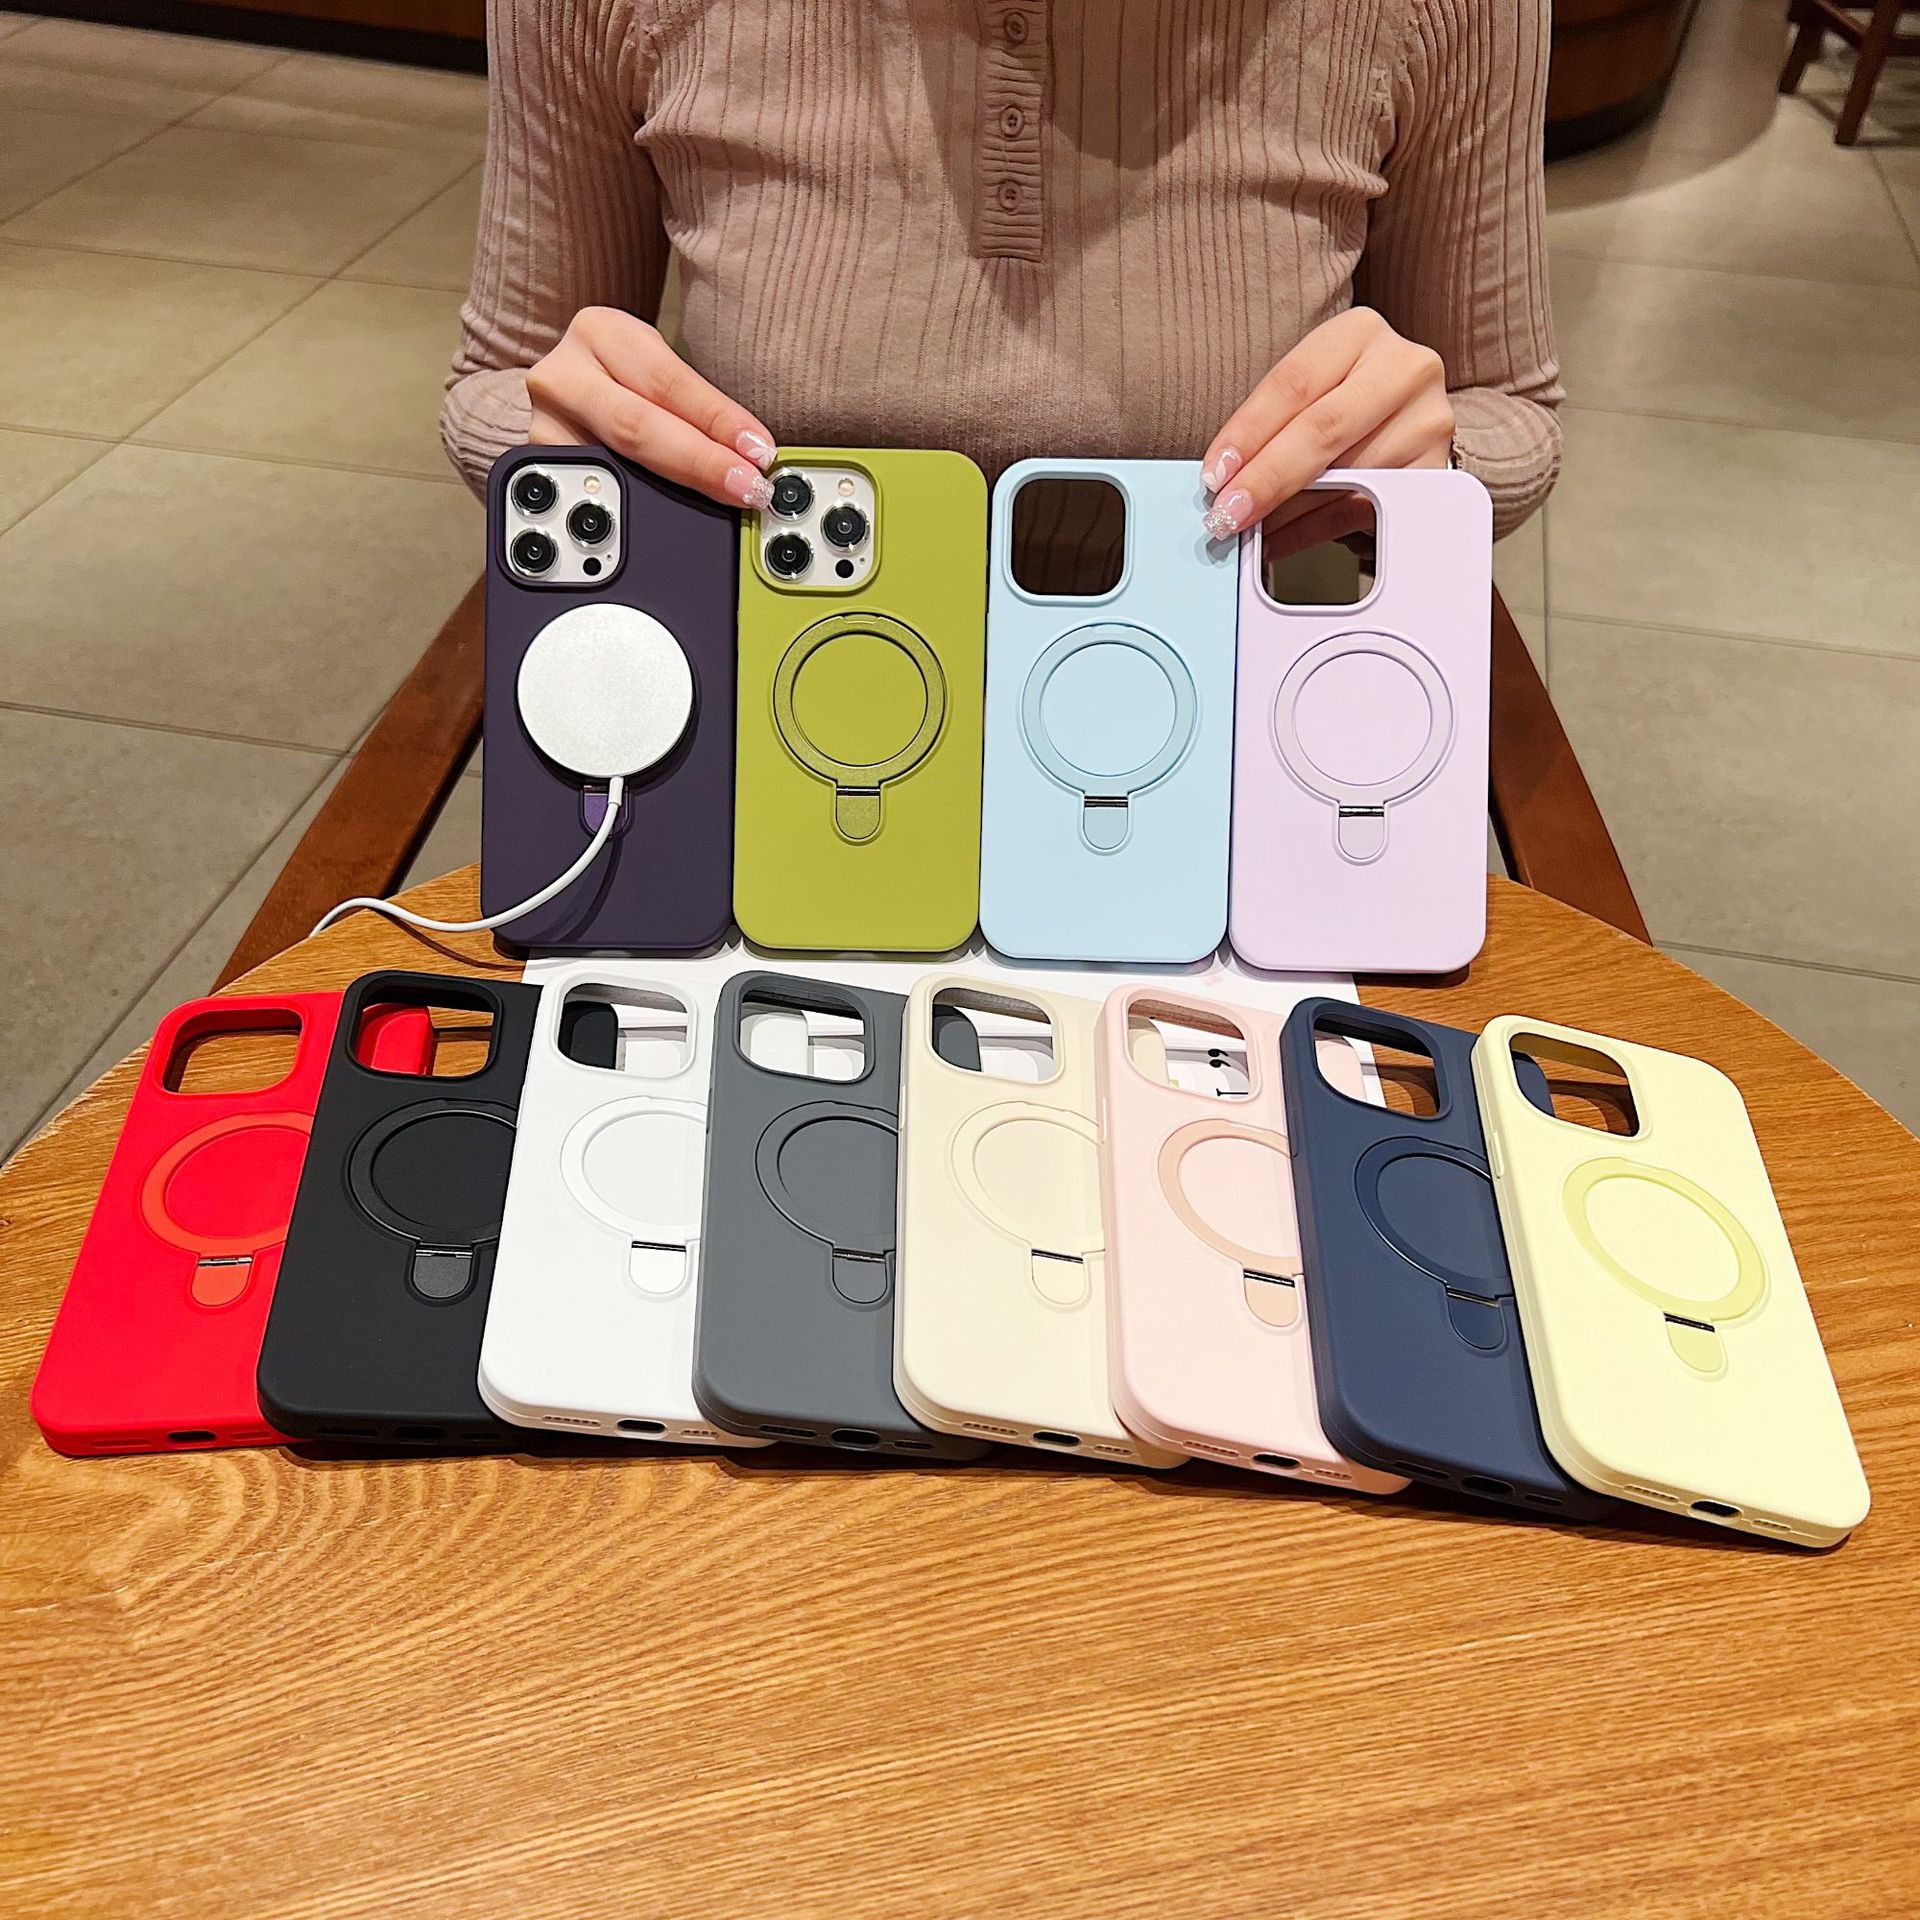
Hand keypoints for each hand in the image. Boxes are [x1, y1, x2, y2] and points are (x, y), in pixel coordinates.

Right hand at [525, 307, 777, 509]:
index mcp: (600, 332)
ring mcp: (544, 423)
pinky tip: (665, 519)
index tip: (758, 451)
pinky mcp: (538, 465)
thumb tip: (749, 462)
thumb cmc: (631, 382)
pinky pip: (591, 490)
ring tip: (714, 505)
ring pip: (611, 464)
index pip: (667, 382)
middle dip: (699, 462)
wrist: (574, 391)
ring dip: (670, 492)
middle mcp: (563, 374)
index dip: (716, 420)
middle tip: (746, 486)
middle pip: (636, 426)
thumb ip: (695, 412)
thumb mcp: (662, 376)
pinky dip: (633, 508)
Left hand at [1200, 308, 1453, 537]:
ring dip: (1285, 513)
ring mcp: (1427, 420)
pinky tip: (1280, 539)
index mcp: (1360, 333)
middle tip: (1226, 513)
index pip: (1293, 383)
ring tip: (1249, 530)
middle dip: (1266, 478)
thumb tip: (1223, 483)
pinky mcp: (1435, 471)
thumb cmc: (1341, 407)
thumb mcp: (1307, 397)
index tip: (1215, 473)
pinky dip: (1312, 530)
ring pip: (1341, 476)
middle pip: (1322, 428)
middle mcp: (1403, 367)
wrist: (1405, 427)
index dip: (1248, 433)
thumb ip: (1271, 428)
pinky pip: (1363, 508)